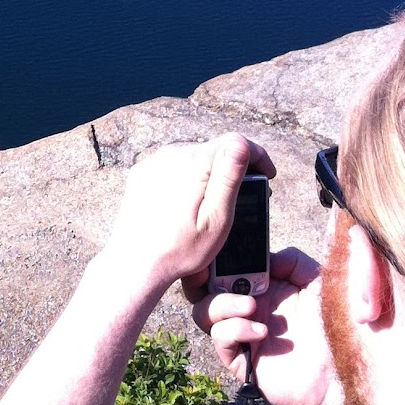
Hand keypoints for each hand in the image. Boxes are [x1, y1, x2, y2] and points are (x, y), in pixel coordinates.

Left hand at [101, 134, 274, 296]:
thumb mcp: (216, 218)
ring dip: (210, 172)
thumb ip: (229, 178)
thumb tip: (242, 144)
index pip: (236, 141)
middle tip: (248, 194)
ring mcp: (154, 162)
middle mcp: (172, 154)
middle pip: (214, 149)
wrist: (134, 262)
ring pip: (194, 157)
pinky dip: (187, 177)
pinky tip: (190, 202)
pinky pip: (173, 166)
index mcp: (194, 163)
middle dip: (235, 167)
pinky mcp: (143, 172)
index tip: (269, 176)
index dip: (258, 156)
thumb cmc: (179, 249)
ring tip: (218, 201)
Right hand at [189, 246, 340, 404]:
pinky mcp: (243, 361)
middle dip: (205, 278)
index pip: (227, 267)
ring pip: (204, 313)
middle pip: (205, 288)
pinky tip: (260, 331)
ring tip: (250, 306)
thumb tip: (266, 259)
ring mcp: (243, 335)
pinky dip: (233, 330)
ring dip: (221, 304)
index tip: (220, 250)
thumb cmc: (340, 326)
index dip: (218, 258)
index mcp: (264, 287)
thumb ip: (294, 260)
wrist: (350, 372)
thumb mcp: (320, 280)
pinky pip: (220, 340)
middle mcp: (249, 309)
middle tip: (224, 276)